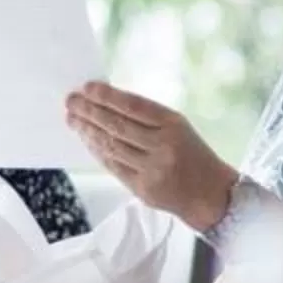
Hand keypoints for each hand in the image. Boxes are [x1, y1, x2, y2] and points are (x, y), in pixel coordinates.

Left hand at [66, 82, 237, 230]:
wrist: (211, 194)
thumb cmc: (192, 155)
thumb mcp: (179, 127)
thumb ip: (147, 117)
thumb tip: (107, 104)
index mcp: (174, 125)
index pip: (133, 106)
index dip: (107, 96)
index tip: (87, 87)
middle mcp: (163, 146)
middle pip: (117, 125)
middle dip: (89, 111)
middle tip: (71, 101)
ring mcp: (153, 169)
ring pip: (111, 146)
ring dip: (88, 131)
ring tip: (73, 119)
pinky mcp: (143, 189)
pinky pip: (113, 166)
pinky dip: (97, 152)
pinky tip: (87, 140)